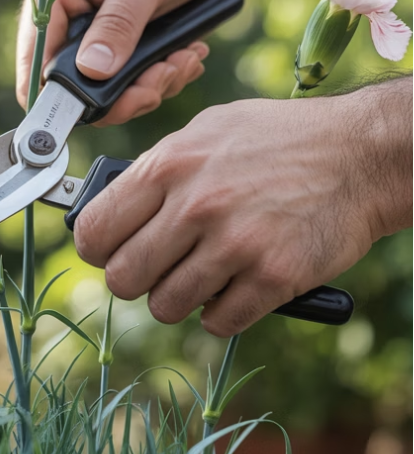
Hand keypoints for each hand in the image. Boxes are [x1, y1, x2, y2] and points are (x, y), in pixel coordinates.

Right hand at [16, 0, 228, 124]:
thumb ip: (119, 23)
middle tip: (161, 78)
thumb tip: (93, 72)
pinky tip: (188, 54)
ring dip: (150, 87)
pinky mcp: (128, 47)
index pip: (35, 58)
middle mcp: (70, 19)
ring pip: (110, 93)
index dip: (54, 94)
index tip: (93, 111)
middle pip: (75, 87)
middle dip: (122, 94)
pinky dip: (165, 78)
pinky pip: (137, 84)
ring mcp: (99, 37)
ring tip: (183, 59)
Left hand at [73, 95, 383, 335]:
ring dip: (179, 298)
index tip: (111, 252)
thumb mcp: (205, 131)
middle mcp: (195, 205)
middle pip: (123, 278)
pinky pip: (218, 322)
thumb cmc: (277, 139)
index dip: (98, 249)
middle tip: (159, 269)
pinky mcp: (272, 277)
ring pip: (166, 306)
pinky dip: (222, 312)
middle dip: (136, 280)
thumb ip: (157, 170)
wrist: (358, 154)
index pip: (94, 230)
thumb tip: (112, 208)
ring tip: (203, 275)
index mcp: (168, 165)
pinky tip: (236, 286)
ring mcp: (234, 244)